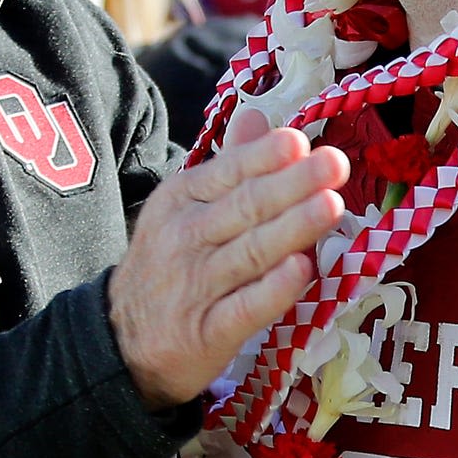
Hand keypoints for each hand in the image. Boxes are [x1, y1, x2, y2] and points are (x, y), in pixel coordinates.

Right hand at [109, 109, 348, 407]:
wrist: (122, 342)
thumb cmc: (170, 266)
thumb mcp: (184, 208)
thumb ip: (228, 164)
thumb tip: (259, 115)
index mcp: (180, 201)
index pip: (227, 172)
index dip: (265, 157)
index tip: (300, 140)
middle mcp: (186, 239)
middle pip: (245, 208)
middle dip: (292, 184)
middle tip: (334, 164)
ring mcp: (197, 287)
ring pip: (251, 253)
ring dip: (293, 228)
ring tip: (331, 206)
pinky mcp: (209, 333)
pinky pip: (246, 307)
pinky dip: (274, 289)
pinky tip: (302, 270)